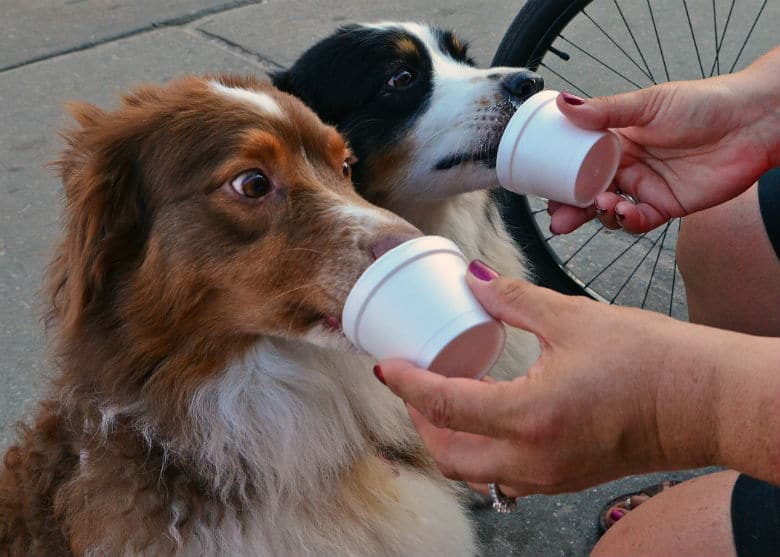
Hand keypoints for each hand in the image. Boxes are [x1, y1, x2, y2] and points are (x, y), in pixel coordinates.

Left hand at [376, 268, 720, 495]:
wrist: (705, 402)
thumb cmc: (652, 360)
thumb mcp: (573, 318)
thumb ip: (514, 298)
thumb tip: (474, 278)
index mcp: (529, 416)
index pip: (443, 405)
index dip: (406, 383)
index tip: (387, 365)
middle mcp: (532, 458)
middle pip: (447, 453)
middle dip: (419, 419)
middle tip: (413, 382)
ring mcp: (548, 476)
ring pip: (473, 471)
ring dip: (446, 439)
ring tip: (443, 398)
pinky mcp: (564, 478)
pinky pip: (503, 476)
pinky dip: (479, 450)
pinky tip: (485, 417)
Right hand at [549, 46, 779, 233]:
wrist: (753, 121)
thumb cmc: (706, 103)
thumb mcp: (648, 103)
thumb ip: (605, 111)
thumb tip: (566, 105)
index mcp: (618, 140)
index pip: (579, 163)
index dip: (561, 178)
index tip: (545, 188)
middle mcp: (629, 166)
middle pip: (589, 193)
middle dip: (571, 208)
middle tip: (559, 218)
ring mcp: (647, 187)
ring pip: (610, 210)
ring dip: (600, 214)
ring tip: (602, 205)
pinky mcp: (668, 206)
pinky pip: (640, 222)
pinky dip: (628, 222)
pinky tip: (625, 213)